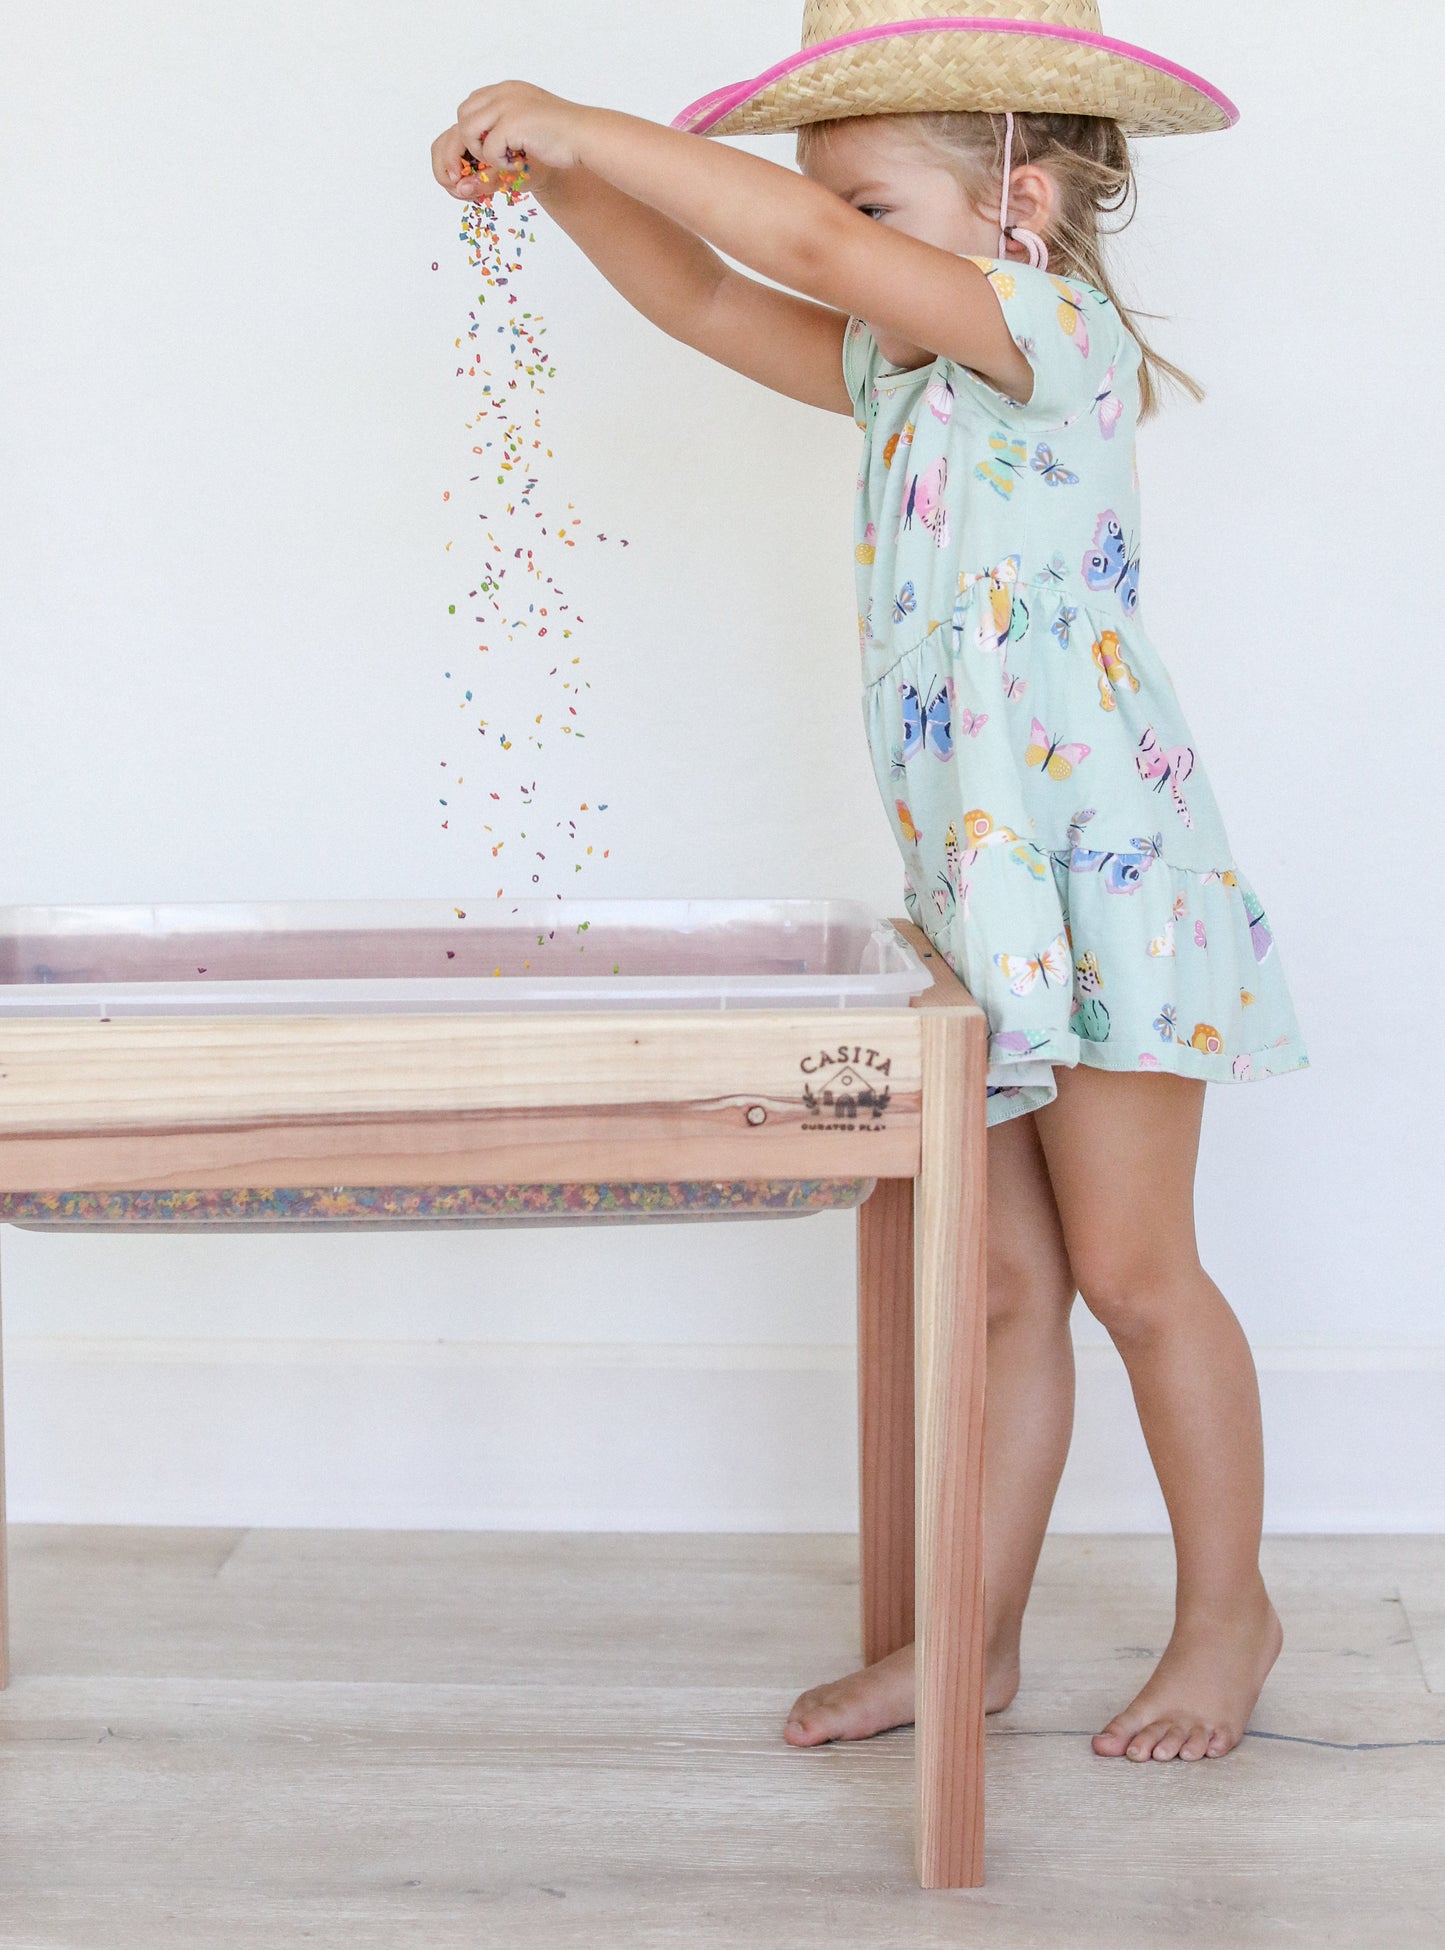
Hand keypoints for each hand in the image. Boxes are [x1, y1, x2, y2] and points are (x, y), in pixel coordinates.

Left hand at [431, 82, 586, 200]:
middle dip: (469, 145)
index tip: (479, 156)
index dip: (470, 133)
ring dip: (483, 153)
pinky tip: (520, 163)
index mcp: (507, 90)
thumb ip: (503, 130)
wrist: (586, 137)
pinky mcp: (512, 122)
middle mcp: (503, 92)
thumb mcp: (527, 128)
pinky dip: (500, 162)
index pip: (471, 105)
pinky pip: (489, 148)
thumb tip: (475, 154)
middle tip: (487, 164)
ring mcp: (507, 104)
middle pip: (463, 116)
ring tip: (506, 161)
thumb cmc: (563, 138)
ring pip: (468, 130)